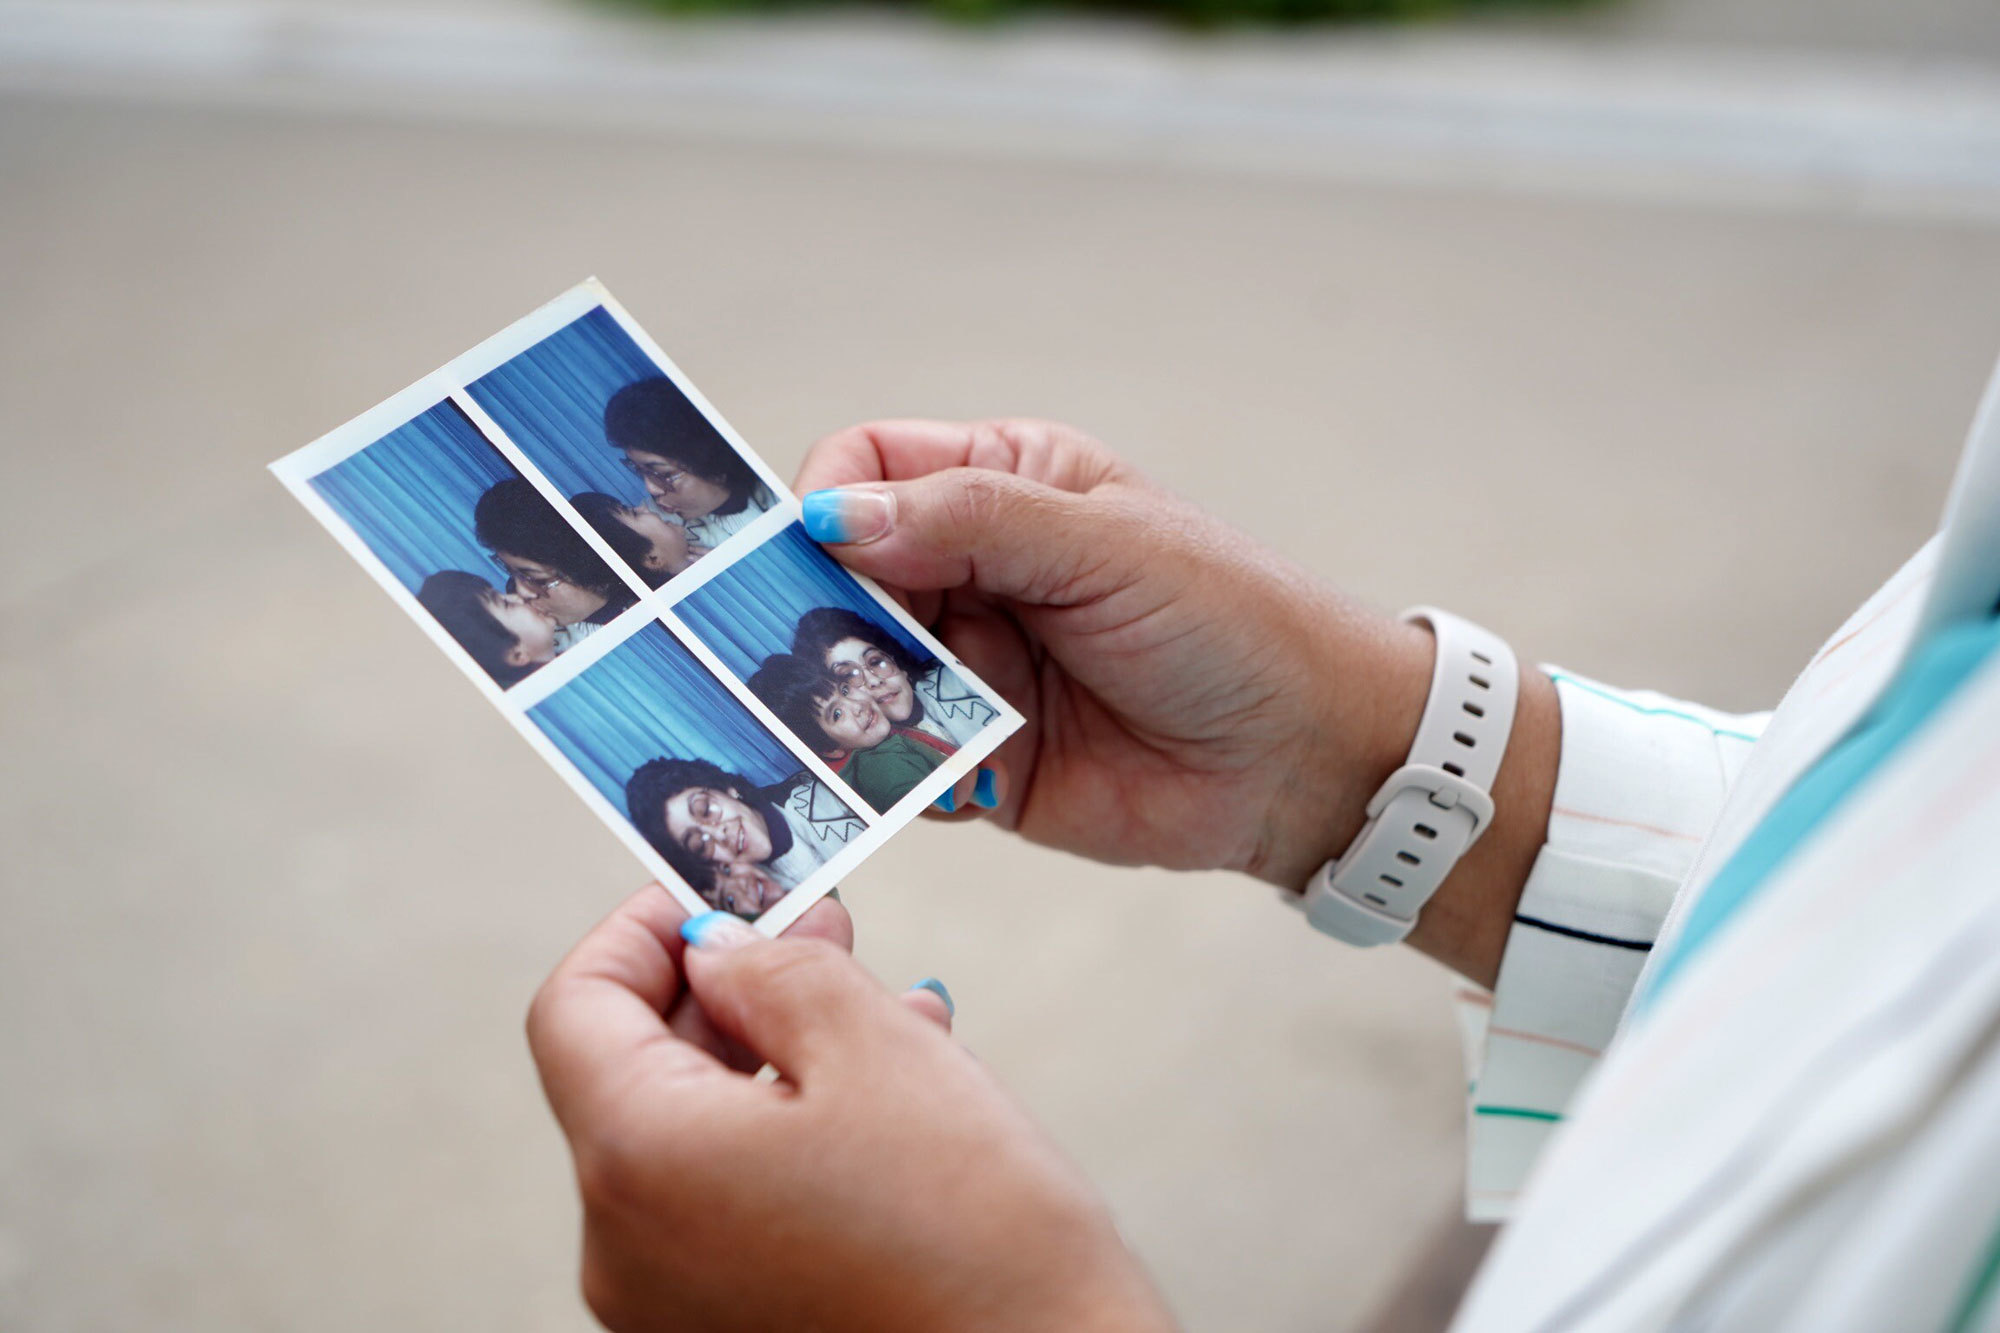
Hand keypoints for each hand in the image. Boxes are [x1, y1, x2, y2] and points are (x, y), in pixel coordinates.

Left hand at [527, 887, 1175, 1332]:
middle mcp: (625, 1250)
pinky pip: (729, 1205)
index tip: (714, 893)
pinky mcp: (727, 1330)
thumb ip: (776, 971)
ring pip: (694, 1136)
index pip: (576, 1006)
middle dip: (728, 988)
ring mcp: (670, 1307)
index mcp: (638, 1161)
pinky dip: (786, 1137)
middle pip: (634, 1072)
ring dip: (773, 1058)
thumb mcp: (876, 1047)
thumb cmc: (975, 1240)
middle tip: (817, 933)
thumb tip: (722, 946)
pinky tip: (883, 1103)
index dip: (643, 930)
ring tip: (883, 1015)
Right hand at [797, 419, 1432, 886]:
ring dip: (846, 693)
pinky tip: (904, 770)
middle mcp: (974, 571)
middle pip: (842, 575)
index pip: (869, 468)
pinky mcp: (977, 760)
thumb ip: (970, 520)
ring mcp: (970, 666)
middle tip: (821, 648)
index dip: (825, 503)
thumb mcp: (1104, 546)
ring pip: (855, 670)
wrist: (1306, 758)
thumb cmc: (1231, 621)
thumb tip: (830, 516)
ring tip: (869, 712)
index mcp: (1004, 485)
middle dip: (819, 610)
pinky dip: (881, 768)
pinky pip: (893, 760)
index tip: (812, 550)